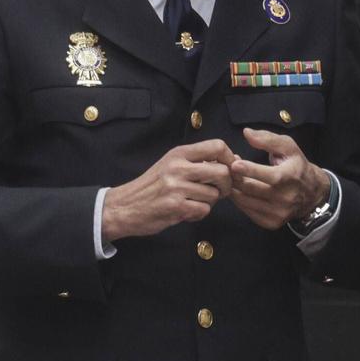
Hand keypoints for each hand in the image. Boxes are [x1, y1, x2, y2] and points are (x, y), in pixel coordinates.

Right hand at [101, 140, 233, 240]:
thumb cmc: (151, 187)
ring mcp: (176, 187)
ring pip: (214, 195)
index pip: (217, 146)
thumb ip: (199, 163)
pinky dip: (198, 214)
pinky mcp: (175, 206)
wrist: (123, 206)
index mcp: (178, 153)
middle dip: (226, 185)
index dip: (230, 159)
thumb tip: (235, 161)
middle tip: (218, 191)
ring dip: (209, 202)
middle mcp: (178, 167)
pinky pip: (204, 210)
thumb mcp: (171, 166)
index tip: (229, 170)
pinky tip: (186, 211)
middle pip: (222, 171)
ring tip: (194, 202)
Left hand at [228, 129, 330, 229]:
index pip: (268, 176)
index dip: (250, 170)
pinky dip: (239, 200)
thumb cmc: (296, 166)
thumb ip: (268, 139)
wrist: (312, 194)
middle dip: (235, 177)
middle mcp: (285, 198)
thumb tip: (247, 132)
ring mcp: (277, 213)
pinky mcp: (270, 223)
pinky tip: (239, 190)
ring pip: (244, 201)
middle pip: (250, 189)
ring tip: (231, 177)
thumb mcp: (288, 147)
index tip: (234, 164)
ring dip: (233, 188)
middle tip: (226, 167)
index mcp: (290, 177)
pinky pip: (246, 211)